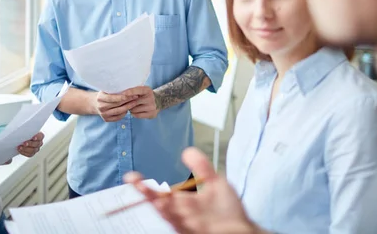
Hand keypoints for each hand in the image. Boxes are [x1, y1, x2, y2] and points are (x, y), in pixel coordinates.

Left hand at [18, 132, 44, 156]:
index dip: (38, 137)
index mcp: (39, 136)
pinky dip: (24, 152)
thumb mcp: (26, 131)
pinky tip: (20, 150)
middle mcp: (39, 143)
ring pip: (33, 150)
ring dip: (26, 149)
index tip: (33, 138)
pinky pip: (29, 154)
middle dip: (30, 144)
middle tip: (24, 143)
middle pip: (37, 144)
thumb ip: (27, 131)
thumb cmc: (24, 134)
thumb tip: (23, 129)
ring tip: (20, 147)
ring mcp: (36, 149)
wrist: (20, 140)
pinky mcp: (32, 153)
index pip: (41, 136)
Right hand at [91, 91, 138, 121]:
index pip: (112, 98)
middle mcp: (101, 107)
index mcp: (100, 98)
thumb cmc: (104, 94)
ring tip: (135, 102)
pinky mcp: (106, 119)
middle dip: (128, 100)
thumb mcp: (106, 89)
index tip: (131, 94)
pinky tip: (128, 108)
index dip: (122, 96)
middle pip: (117, 104)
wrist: (95, 104)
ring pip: (119, 111)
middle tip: (136, 97)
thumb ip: (113, 88)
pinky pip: (118, 117)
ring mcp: (103, 114)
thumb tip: (127, 84)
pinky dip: (124, 113)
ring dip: (128, 107)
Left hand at [122, 86, 158, 118]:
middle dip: (127, 103)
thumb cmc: (145, 95)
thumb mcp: (142, 90)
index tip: (123, 94)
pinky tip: (135, 111)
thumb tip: (122, 95)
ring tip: (131, 107)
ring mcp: (151, 107)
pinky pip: (137, 115)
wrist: (158, 102)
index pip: (138, 90)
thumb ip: (134, 91)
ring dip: (130, 109)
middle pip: (134, 102)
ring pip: (134, 109)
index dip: (130, 92)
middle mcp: (150, 98)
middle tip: (123, 103)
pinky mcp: (151, 114)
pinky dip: (134, 114)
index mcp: (147, 90)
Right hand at [124, 148, 260, 233]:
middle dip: (149, 197)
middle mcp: (182, 217)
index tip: (131, 177)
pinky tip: (183, 215)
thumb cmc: (228, 211)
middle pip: (160, 207)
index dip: (144, 187)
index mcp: (182, 204)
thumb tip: (186, 151)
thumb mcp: (215, 183)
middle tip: (138, 185)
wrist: (245, 231)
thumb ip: (201, 167)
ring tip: (157, 199)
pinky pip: (186, 229)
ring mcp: (189, 227)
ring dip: (164, 210)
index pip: (159, 195)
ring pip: (171, 219)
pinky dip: (183, 223)